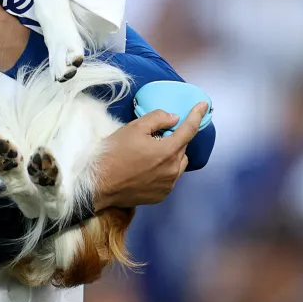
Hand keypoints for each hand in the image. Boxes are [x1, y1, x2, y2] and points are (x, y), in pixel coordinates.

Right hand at [92, 102, 208, 210]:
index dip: (197, 115)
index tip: (204, 106)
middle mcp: (173, 170)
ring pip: (178, 164)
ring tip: (151, 153)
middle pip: (183, 147)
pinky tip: (147, 168)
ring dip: (171, 155)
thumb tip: (173, 118)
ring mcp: (168, 185)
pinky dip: (164, 170)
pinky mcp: (161, 195)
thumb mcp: (133, 128)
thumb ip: (157, 119)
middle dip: (174, 138)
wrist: (99, 183)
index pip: (189, 129)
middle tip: (155, 135)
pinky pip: (170, 178)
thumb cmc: (114, 153)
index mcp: (168, 151)